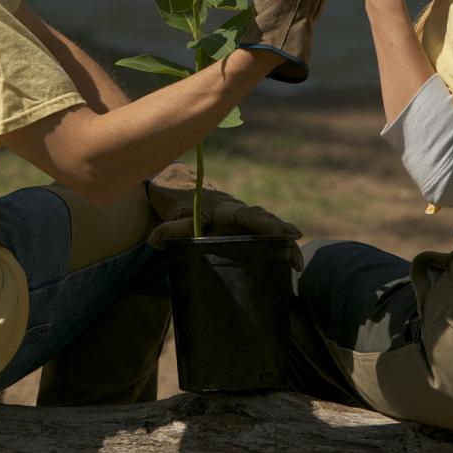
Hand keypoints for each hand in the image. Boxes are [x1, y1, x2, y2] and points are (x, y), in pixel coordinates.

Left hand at [145, 163, 303, 267]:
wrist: (180, 188)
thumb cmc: (177, 202)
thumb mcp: (173, 215)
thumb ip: (169, 228)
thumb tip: (155, 241)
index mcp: (224, 208)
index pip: (248, 216)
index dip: (267, 224)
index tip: (285, 232)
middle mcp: (237, 213)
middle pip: (265, 222)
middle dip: (283, 236)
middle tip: (297, 255)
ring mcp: (241, 221)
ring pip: (267, 229)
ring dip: (283, 244)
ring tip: (297, 264)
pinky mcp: (240, 229)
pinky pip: (260, 236)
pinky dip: (274, 246)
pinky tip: (286, 263)